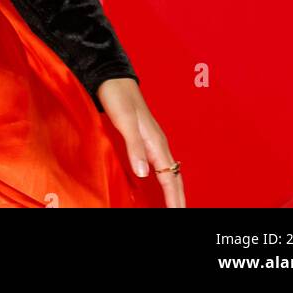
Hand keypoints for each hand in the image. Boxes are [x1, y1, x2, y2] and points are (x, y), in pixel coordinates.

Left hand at [97, 77, 185, 207]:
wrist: (113, 78)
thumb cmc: (118, 97)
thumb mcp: (124, 121)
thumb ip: (135, 147)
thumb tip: (145, 173)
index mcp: (156, 142)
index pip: (170, 177)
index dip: (174, 198)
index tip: (178, 213)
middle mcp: (158, 143)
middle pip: (174, 177)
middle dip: (178, 198)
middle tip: (180, 214)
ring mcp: (152, 141)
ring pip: (169, 171)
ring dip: (173, 190)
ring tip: (175, 205)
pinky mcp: (144, 138)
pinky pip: (160, 164)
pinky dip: (164, 179)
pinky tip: (160, 183)